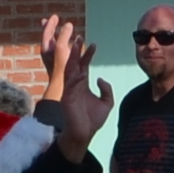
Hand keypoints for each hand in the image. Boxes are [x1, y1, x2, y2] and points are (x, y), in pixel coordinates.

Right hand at [34, 13, 112, 133]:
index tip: (93, 44)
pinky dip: (75, 75)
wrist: (83, 135)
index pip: (84, 66)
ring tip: (75, 45)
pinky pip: (70, 84)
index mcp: (82, 85)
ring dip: (72, 58)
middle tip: (78, 37)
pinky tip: (79, 68)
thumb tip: (101, 79)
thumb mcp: (106, 103)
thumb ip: (107, 90)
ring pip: (70, 70)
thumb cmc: (92, 120)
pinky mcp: (67, 98)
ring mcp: (69, 91)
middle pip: (74, 64)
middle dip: (76, 51)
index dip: (87, 55)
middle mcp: (74, 85)